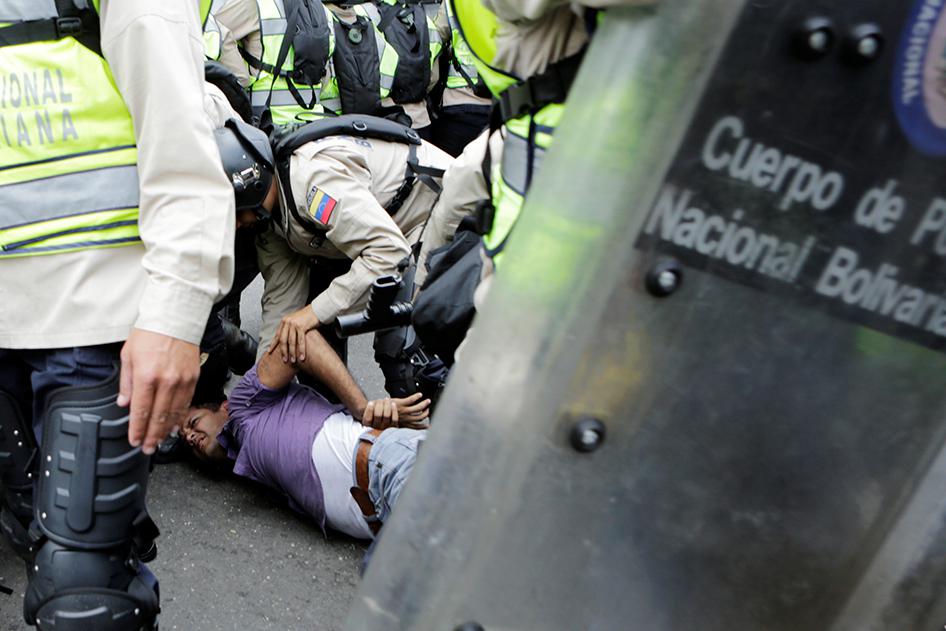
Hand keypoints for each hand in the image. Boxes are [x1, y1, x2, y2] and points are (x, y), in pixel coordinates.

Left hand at [118, 328, 199, 454]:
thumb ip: (126, 381)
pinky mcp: (193, 377)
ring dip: (166, 430)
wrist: (176, 317)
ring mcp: (182, 380)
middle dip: (151, 435)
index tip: (134, 441)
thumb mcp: (128, 354)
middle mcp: (166, 381)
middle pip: (158, 416)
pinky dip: (180, 416)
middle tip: (147, 449)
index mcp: (146, 376)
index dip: (137, 429)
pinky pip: (186, 402)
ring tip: (159, 441)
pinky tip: (175, 426)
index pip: (140, 410)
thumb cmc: (150, 332)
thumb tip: (124, 403)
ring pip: (174, 413)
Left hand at [267, 305, 319, 363]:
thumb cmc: (307, 316)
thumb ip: (290, 328)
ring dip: (292, 353)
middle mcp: (287, 322)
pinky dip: (301, 350)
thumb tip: (286, 339)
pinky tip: (302, 356)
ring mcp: (294, 324)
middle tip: (284, 360)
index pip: (277, 335)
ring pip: (291, 342)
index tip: (269, 352)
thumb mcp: (295, 320)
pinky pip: (300, 341)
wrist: (317, 309)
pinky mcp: (301, 326)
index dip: (273, 344)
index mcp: (284, 321)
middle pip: (283, 340)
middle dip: (283, 351)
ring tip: (293, 360)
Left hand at [362, 393, 430, 429]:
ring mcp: (402, 411)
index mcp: (402, 423)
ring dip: (424, 404)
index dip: (423, 427)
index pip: (415, 427)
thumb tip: (403, 424)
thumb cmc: (381, 417)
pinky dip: (416, 397)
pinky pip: (411, 400)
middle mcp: (404, 418)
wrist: (374, 411)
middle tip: (428, 410)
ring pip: (417, 408)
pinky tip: (420, 394)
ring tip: (427, 401)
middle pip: (419, 417)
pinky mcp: (400, 403)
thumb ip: (398, 424)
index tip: (429, 425)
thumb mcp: (392, 423)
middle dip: (426, 414)